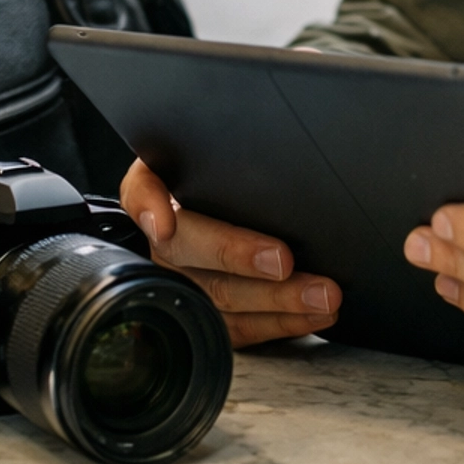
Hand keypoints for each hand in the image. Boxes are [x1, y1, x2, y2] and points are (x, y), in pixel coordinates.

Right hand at [120, 159, 338, 347]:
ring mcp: (183, 285)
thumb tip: (247, 135)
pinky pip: (239, 329)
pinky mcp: (209, 318)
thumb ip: (214, 144)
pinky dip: (283, 324)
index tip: (165, 224)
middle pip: (190, 254)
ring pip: (220, 300)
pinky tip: (315, 315)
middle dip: (238, 258)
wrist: (220, 207)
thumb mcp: (209, 153)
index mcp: (157, 193)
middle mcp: (162, 243)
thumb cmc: (218, 177)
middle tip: (284, 261)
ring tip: (321, 296)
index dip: (150, 207)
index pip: (142, 195)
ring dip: (276, 301)